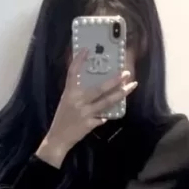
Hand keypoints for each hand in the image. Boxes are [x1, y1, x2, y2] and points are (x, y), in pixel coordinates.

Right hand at [35, 50, 137, 167]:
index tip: (86, 50)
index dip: (79, 61)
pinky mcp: (89, 124)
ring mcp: (84, 113)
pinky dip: (108, 114)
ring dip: (120, 94)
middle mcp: (77, 101)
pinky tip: (115, 111)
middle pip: (99, 89)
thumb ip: (78, 94)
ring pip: (106, 102)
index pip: (73, 73)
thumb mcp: (66, 101)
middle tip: (126, 73)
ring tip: (131, 86)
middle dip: (114, 81)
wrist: (57, 138)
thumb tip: (96, 87)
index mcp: (69, 93)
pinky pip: (103, 117)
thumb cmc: (62, 118)